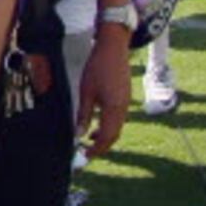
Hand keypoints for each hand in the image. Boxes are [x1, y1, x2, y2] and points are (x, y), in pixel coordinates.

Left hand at [79, 38, 132, 156]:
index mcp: (114, 109)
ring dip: (104, 137)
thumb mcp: (86, 92)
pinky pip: (118, 119)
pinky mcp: (125, 98)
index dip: (96, 149)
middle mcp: (124, 109)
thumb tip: (79, 134)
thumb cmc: (97, 68)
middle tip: (86, 153)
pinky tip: (96, 125)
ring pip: (117, 128)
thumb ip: (83, 115)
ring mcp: (126, 104)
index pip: (107, 137)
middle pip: (114, 136)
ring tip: (89, 141)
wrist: (114, 48)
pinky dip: (108, 126)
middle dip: (101, 146)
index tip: (84, 156)